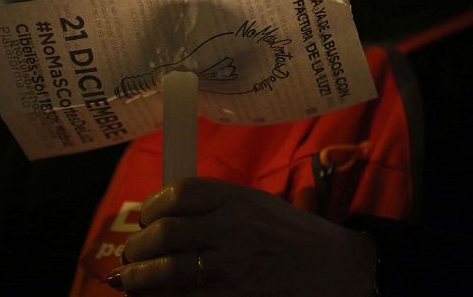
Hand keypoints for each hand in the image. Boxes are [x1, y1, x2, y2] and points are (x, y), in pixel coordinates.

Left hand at [108, 178, 375, 295]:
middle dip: (139, 246)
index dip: (153, 206)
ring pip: (166, 269)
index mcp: (239, 199)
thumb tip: (171, 216)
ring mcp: (232, 266)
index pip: (180, 192)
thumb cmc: (299, 238)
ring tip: (130, 280)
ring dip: (139, 277)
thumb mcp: (261, 207)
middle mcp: (232, 227)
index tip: (146, 217)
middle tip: (132, 255)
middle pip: (165, 231)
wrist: (341, 271)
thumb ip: (221, 207)